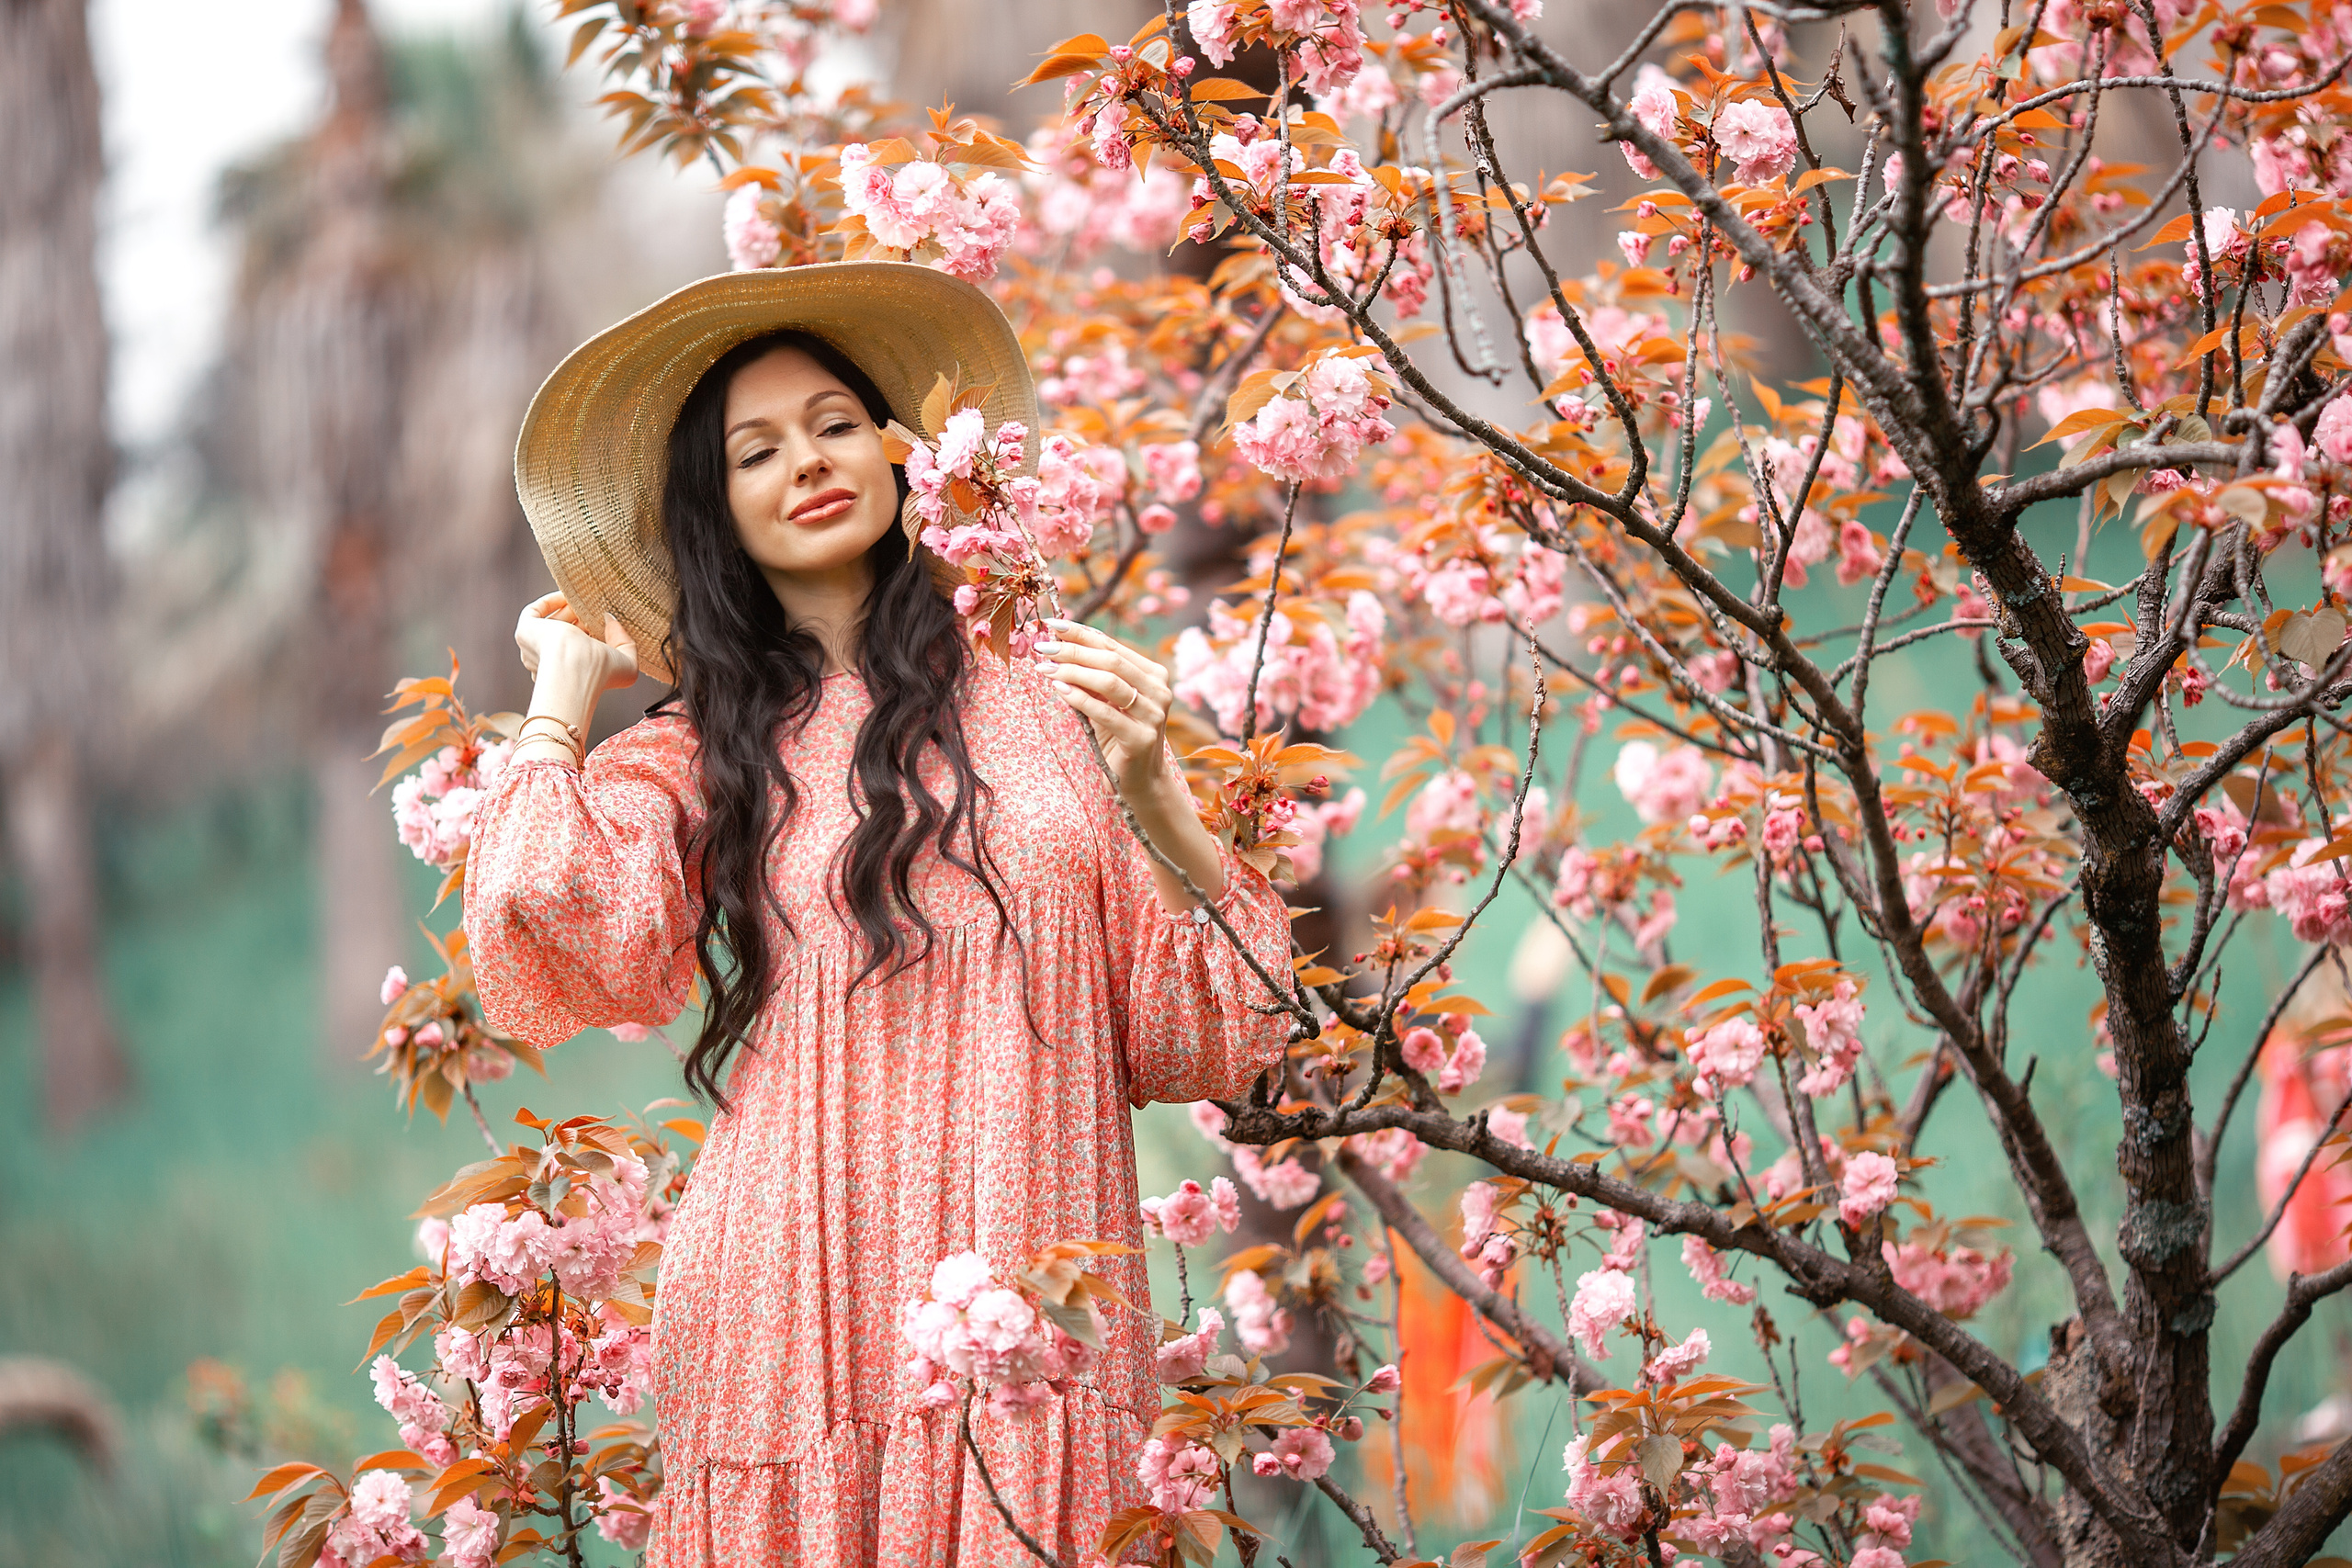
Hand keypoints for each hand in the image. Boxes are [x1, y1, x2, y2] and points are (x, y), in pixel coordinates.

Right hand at [515, 592, 638, 693]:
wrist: (574, 668)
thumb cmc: (599, 673)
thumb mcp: (627, 665)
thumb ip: (625, 643)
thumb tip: (612, 621)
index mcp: (574, 672)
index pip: (582, 649)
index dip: (595, 631)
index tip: (608, 620)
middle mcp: (552, 662)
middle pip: (566, 633)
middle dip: (582, 618)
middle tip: (597, 606)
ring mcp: (537, 648)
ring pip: (551, 623)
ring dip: (568, 608)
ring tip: (586, 598)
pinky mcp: (525, 633)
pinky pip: (533, 613)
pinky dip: (549, 601)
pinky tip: (568, 595)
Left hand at [1033, 617, 1181, 811]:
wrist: (1139, 781)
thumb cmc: (1118, 736)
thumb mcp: (1107, 701)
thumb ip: (1092, 676)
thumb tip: (1058, 645)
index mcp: (1153, 675)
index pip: (1113, 646)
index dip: (1082, 633)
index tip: (1053, 624)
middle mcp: (1159, 691)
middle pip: (1111, 660)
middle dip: (1074, 649)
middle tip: (1043, 646)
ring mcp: (1153, 715)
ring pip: (1110, 682)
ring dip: (1073, 671)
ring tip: (1045, 667)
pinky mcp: (1141, 739)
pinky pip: (1106, 713)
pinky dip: (1080, 699)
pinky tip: (1059, 690)